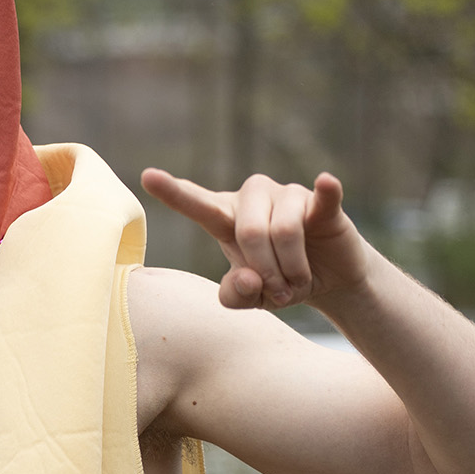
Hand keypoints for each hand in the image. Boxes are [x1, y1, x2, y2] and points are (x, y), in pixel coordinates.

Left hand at [141, 169, 369, 310]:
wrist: (327, 280)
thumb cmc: (277, 281)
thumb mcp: (250, 297)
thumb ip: (236, 295)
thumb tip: (249, 278)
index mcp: (223, 217)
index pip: (195, 204)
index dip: (172, 191)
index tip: (147, 176)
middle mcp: (251, 198)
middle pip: (249, 232)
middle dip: (265, 272)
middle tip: (278, 293)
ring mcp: (286, 194)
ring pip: (283, 231)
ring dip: (292, 269)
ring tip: (298, 282)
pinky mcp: (321, 201)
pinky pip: (323, 197)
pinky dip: (325, 192)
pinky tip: (325, 183)